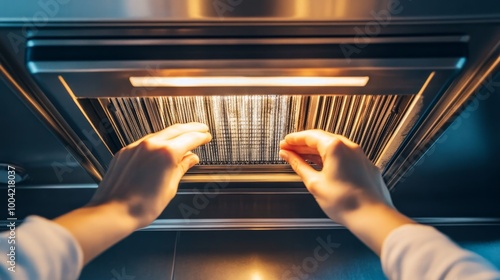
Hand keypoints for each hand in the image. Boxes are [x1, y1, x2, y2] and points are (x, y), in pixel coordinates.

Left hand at [88, 122, 211, 227]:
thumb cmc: (141, 206)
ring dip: (174, 133)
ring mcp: (136, 147)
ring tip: (183, 138)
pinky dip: (158, 142)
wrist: (113, 212)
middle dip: (191, 128)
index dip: (201, 137)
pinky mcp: (125, 152)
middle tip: (201, 129)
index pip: (189, 138)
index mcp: (166, 153)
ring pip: (160, 134)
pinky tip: (162, 148)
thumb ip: (181, 168)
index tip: (206, 136)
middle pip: (176, 130)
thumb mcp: (170, 188)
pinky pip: (146, 142)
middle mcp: (151, 145)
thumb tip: (190, 159)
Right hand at [279, 129, 392, 224]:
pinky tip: (321, 167)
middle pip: (321, 140)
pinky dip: (330, 159)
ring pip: (333, 148)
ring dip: (315, 152)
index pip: (309, 136)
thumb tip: (288, 156)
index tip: (285, 143)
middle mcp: (349, 147)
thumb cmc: (346, 203)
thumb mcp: (314, 183)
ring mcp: (359, 156)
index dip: (294, 139)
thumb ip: (299, 166)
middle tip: (289, 150)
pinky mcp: (365, 166)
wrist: (372, 217)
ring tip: (301, 158)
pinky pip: (344, 157)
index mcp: (335, 147)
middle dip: (303, 145)